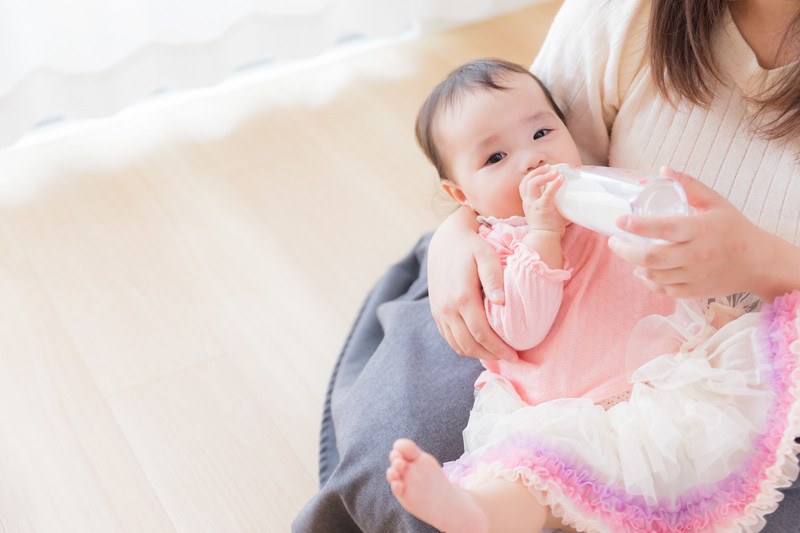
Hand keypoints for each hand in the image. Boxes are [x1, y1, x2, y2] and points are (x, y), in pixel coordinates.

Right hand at [427, 207, 517, 361]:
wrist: (445, 240)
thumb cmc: (471, 246)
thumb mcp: (486, 255)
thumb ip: (494, 278)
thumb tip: (502, 303)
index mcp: (462, 297)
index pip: (481, 334)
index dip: (499, 349)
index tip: (515, 356)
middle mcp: (447, 309)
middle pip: (469, 345)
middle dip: (491, 355)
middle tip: (510, 358)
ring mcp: (439, 312)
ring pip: (457, 345)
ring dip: (477, 353)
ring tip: (497, 353)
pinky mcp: (436, 311)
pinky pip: (449, 337)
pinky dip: (464, 346)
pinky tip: (480, 344)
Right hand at [520, 165, 565, 235]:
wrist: (544, 239)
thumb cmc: (548, 228)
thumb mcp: (546, 212)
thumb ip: (552, 203)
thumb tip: (568, 195)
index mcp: (528, 202)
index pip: (524, 185)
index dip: (532, 175)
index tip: (544, 170)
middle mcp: (528, 202)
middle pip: (526, 181)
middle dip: (537, 171)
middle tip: (549, 167)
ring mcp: (534, 205)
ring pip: (532, 184)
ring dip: (543, 175)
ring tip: (554, 171)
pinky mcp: (543, 208)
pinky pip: (547, 193)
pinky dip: (554, 184)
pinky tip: (560, 179)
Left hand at [607, 167, 790, 299]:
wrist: (759, 263)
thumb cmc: (734, 229)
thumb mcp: (715, 203)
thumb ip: (690, 186)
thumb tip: (663, 170)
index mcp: (700, 231)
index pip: (664, 229)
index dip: (637, 226)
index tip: (619, 220)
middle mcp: (696, 256)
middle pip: (651, 258)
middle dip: (625, 250)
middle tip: (613, 240)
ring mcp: (694, 277)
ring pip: (653, 275)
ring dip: (633, 264)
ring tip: (625, 251)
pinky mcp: (694, 292)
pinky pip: (663, 290)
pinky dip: (647, 281)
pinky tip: (641, 270)